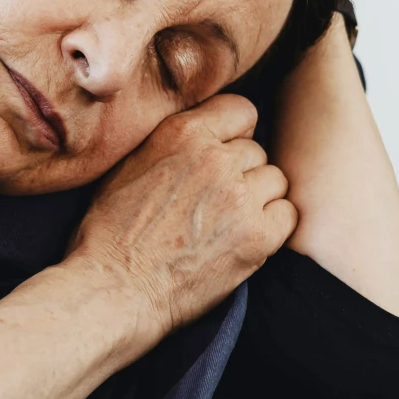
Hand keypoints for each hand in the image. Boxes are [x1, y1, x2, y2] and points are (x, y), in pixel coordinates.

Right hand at [69, 94, 296, 343]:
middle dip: (241, 173)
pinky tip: (244, 239)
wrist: (114, 288)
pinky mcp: (257, 236)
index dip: (235, 134)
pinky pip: (287, 214)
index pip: (242, 111)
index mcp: (183, 133)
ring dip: (258, 199)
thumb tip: (207, 131)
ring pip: (275, 180)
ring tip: (228, 222)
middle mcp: (216, 159)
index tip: (223, 155)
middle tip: (215, 202)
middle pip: (256, 151)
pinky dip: (272, 226)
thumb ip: (173, 141)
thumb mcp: (130, 163)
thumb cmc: (111, 231)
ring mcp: (240, 197)